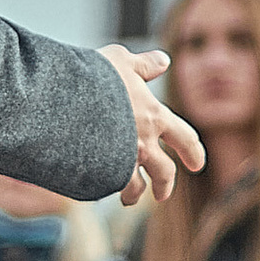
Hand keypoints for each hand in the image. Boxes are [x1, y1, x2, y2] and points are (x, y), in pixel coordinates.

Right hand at [101, 46, 203, 210]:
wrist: (62, 99)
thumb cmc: (95, 75)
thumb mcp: (122, 61)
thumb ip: (145, 65)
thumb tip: (165, 60)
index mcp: (155, 117)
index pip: (184, 138)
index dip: (193, 151)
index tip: (197, 164)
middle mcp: (144, 143)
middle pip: (164, 172)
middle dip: (165, 185)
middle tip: (163, 194)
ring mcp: (121, 161)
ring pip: (135, 187)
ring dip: (134, 195)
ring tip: (129, 199)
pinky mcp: (98, 172)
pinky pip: (106, 187)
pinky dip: (105, 188)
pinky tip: (99, 187)